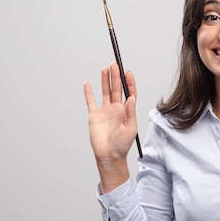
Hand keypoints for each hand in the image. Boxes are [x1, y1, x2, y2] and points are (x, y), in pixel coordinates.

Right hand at [83, 62, 137, 190]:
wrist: (109, 156)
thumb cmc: (122, 145)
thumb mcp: (131, 128)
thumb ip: (131, 112)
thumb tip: (131, 97)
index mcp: (126, 111)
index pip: (129, 93)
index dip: (129, 83)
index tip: (127, 72)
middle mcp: (116, 109)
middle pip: (116, 89)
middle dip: (115, 76)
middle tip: (114, 64)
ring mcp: (105, 111)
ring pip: (105, 92)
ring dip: (105, 80)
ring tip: (105, 69)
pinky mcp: (94, 116)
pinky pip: (91, 102)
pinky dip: (88, 93)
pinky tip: (88, 84)